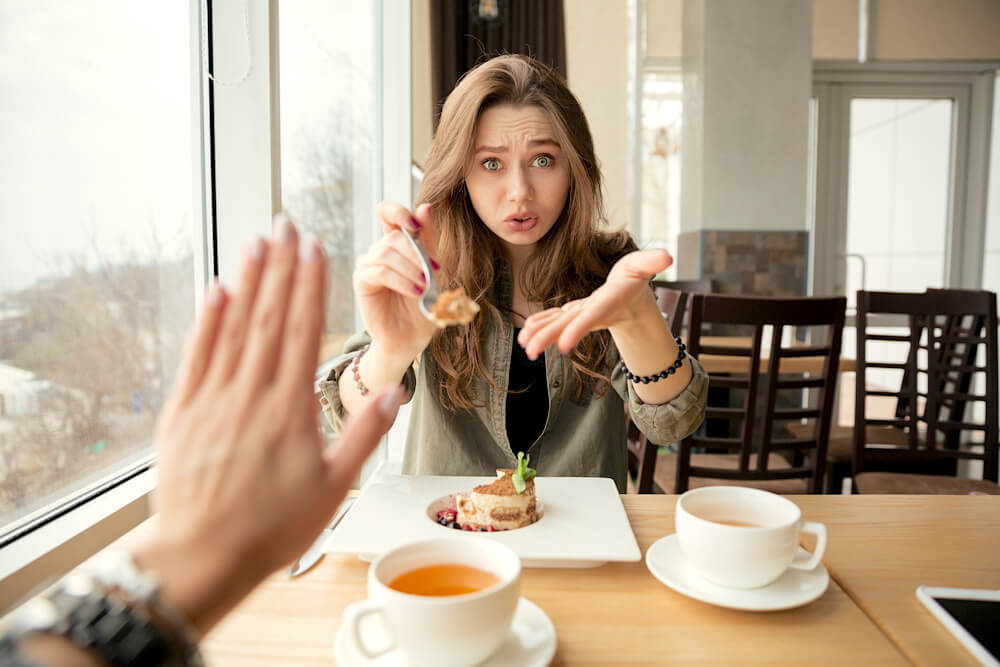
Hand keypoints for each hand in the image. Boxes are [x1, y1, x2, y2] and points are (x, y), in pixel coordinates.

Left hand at [135, 215, 403, 633]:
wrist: (201, 556)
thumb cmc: (271, 528)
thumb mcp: (334, 488)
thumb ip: (365, 434)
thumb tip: (394, 392)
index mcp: (291, 408)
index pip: (304, 330)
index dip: (310, 285)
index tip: (314, 248)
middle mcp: (251, 392)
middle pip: (269, 317)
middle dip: (280, 267)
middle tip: (286, 224)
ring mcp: (213, 398)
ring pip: (234, 327)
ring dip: (247, 281)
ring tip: (257, 242)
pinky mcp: (183, 412)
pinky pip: (197, 355)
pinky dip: (207, 320)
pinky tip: (216, 290)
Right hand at [354, 201, 439, 362]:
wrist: (411, 336)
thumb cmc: (422, 305)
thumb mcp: (432, 269)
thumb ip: (427, 240)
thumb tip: (425, 206)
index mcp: (397, 244)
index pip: (388, 212)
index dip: (398, 211)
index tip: (415, 224)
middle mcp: (380, 251)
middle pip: (394, 237)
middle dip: (416, 254)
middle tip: (431, 274)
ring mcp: (368, 264)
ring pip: (387, 252)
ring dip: (411, 269)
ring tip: (424, 287)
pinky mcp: (362, 281)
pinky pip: (380, 271)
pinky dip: (400, 280)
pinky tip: (414, 291)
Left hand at [518, 249, 671, 358]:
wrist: (632, 298)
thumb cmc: (636, 277)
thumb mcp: (644, 265)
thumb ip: (652, 261)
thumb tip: (667, 256)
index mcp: (608, 302)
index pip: (593, 316)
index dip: (578, 329)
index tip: (563, 345)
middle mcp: (593, 312)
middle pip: (569, 326)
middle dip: (549, 337)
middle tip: (530, 351)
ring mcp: (582, 314)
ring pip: (558, 325)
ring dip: (540, 335)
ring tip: (524, 346)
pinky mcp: (574, 313)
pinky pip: (555, 319)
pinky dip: (541, 324)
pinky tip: (525, 332)